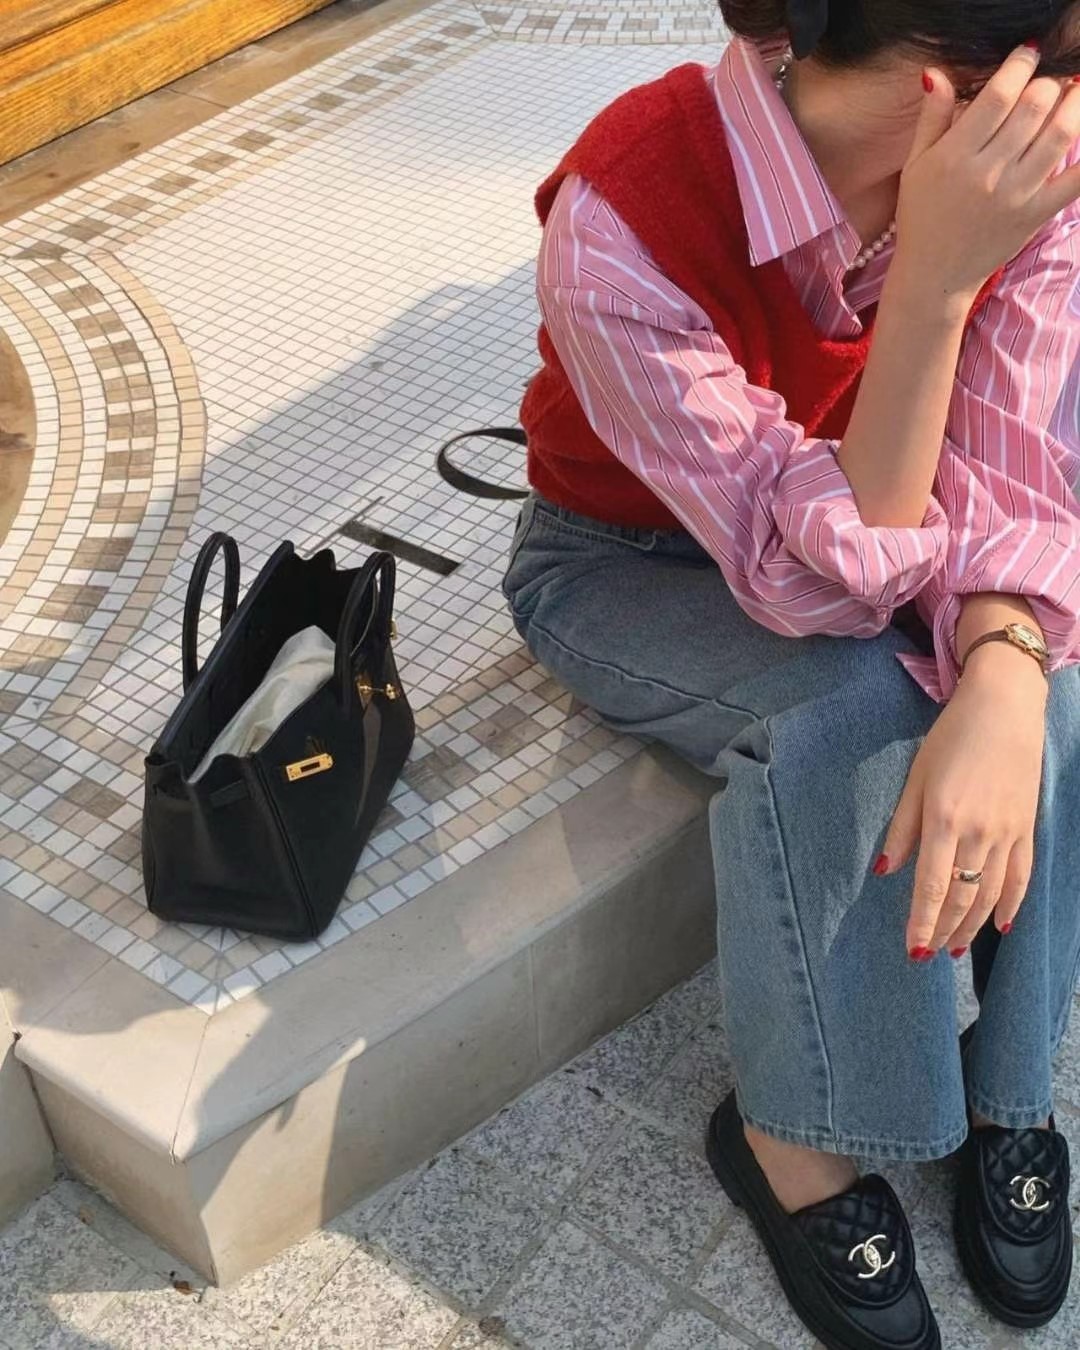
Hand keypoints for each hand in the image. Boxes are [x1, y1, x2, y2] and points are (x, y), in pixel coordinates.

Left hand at [879, 646, 1046, 955]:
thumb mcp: (915, 778)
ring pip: (992, 894)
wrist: (1004, 707)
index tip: (912, 949)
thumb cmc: (951, 738)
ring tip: (955, 949)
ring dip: (973, 926)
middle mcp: (979, 832)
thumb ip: (901, 828)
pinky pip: (1022, 877)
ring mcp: (1008, 832)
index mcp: (944, 818)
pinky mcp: (1027, 828)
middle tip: (928, 955)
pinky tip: (1001, 926)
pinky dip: (1012, 905)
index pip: (933, 885)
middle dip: (944, 931)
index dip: (922, 922)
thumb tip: (884, 871)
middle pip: (963, 897)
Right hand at [895, 45, 1079, 304]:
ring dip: (1075, 104)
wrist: (933, 277)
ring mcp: (1016, 195)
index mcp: (954, 157)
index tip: (1027, 55)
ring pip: (1061, 133)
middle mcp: (987, 174)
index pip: (999, 94)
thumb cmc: (921, 218)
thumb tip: (938, 74)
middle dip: (1047, 85)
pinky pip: (1076, 179)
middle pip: (1035, 106)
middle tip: (1044, 86)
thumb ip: (932, 118)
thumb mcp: (914, 166)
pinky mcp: (1036, 215)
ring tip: (1073, 95)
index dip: (1020, 65)